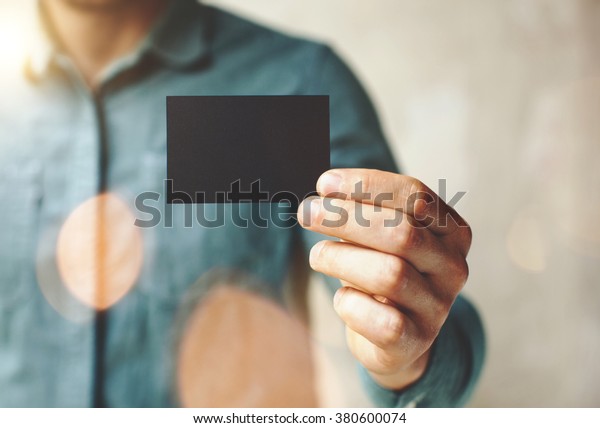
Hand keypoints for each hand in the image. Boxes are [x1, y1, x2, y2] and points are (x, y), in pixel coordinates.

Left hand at [297, 169, 471, 390]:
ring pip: (390, 275)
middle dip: (347, 218)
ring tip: (318, 255)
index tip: (323, 183)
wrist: (396, 336)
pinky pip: (381, 321)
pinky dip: (351, 305)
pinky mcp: (416, 340)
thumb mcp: (379, 237)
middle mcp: (452, 267)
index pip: (415, 196)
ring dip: (341, 259)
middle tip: (307, 212)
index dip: (367, 186)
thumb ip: (362, 211)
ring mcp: (438, 306)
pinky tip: (342, 298)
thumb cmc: (383, 271)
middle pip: (402, 234)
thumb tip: (323, 190)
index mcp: (451, 231)